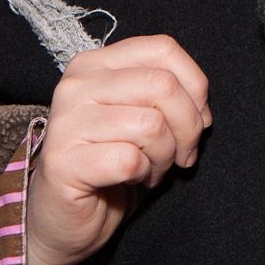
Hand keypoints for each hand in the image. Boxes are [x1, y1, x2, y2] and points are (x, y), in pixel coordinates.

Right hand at [25, 35, 210, 264]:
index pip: (161, 49)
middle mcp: (75, 86)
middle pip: (163, 85)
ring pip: (151, 124)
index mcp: (95, 64)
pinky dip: (144, 173)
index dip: (195, 85)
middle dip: (188, 125)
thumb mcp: (144, 114)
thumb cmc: (112, 160)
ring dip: (165, 155)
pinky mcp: (62, 163)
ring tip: (152, 167)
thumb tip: (202, 108)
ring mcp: (65, 123)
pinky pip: (130, 160)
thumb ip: (170, 95)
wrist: (65, 215)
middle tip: (181, 152)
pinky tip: (132, 179)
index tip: (201, 117)